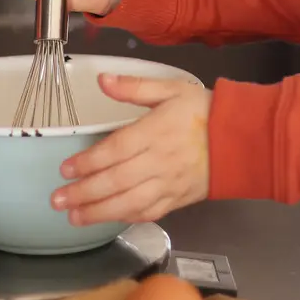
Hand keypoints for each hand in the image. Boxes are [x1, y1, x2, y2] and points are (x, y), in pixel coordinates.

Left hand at [53, 75, 211, 224]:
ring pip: (129, 203)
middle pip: (117, 181)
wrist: (241, 138)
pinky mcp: (178, 200)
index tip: (65, 169)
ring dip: (98, 212)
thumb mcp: (171, 88)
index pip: (116, 149)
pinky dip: (125, 218)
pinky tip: (106, 219)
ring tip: (73, 216)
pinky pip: (148, 213)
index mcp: (157, 131)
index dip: (89, 161)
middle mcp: (161, 161)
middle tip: (57, 199)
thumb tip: (102, 80)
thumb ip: (134, 86)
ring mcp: (170, 184)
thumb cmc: (203, 110)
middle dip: (84, 193)